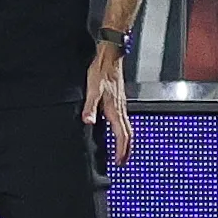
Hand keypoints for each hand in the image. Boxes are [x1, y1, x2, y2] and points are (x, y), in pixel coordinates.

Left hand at [82, 41, 131, 167]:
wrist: (110, 56)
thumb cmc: (101, 71)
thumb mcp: (92, 89)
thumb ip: (90, 107)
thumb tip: (89, 121)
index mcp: (115, 109)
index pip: (122, 135)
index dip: (121, 150)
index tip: (119, 161)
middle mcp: (121, 109)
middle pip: (129, 135)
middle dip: (127, 150)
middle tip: (123, 161)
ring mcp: (122, 105)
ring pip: (128, 128)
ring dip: (126, 141)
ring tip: (122, 150)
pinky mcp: (120, 100)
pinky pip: (125, 120)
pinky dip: (124, 131)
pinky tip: (118, 130)